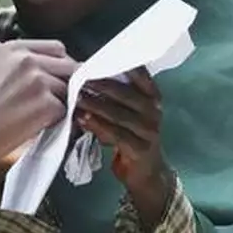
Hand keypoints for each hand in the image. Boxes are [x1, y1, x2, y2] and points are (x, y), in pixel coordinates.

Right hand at [0, 39, 77, 166]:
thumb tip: (57, 69)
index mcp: (14, 48)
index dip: (60, 64)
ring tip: (36, 112)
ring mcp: (39, 81)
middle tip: (53, 97)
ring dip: (59, 102)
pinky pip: (64, 109)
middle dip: (66, 82)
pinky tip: (35, 123)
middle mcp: (28, 59)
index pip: (57, 48)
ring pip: (69, 89)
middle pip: (69, 66)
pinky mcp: (46, 104)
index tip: (56, 76)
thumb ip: (25, 64)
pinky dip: (55, 119)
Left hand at [77, 67, 172, 229]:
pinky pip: (116, 134)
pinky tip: (83, 119)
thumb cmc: (132, 136)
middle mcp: (154, 111)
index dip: (123, 67)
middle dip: (102, 85)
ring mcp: (150, 131)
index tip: (100, 60)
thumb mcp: (128, 114)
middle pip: (126, 94)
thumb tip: (86, 78)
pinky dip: (98, 126)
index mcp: (153, 97)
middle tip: (80, 79)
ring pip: (120, 114)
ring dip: (96, 105)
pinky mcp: (140, 148)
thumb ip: (115, 97)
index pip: (142, 76)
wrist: (147, 172)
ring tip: (77, 98)